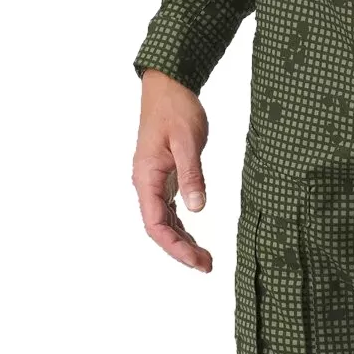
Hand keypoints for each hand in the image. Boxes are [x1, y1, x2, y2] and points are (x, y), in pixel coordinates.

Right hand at [132, 69, 212, 270]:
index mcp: (146, 177)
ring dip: (182, 242)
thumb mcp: (187, 142)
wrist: (168, 86)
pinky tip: (195, 238)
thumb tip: (198, 208)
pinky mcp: (164, 178)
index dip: (175, 247)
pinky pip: (169, 210)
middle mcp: (146, 184)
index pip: (155, 224)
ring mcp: (154, 182)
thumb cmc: (176, 109)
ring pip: (164, 222)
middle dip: (181, 251)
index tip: (196, 260)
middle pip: (159, 229)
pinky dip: (182, 227)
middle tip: (207, 266)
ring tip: (205, 259)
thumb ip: (192, 176)